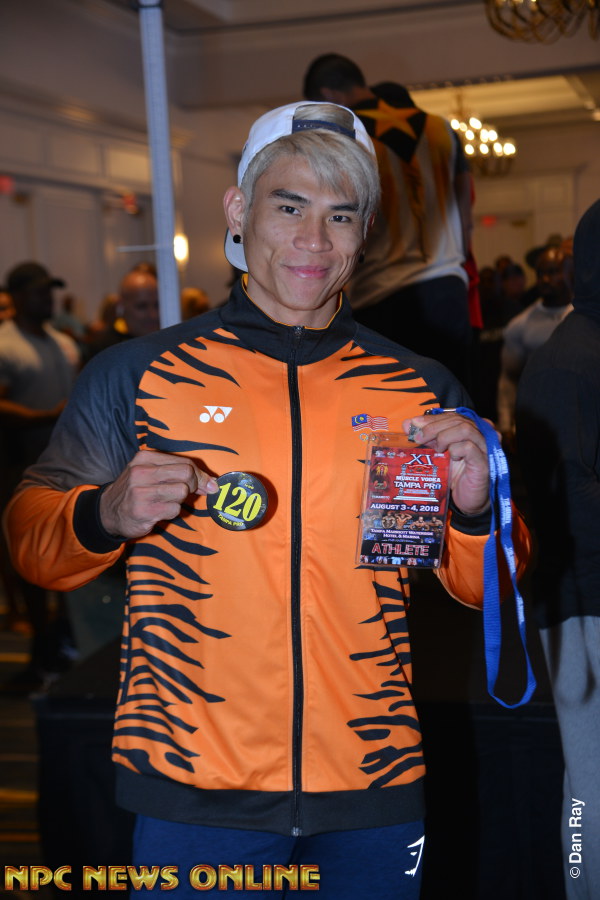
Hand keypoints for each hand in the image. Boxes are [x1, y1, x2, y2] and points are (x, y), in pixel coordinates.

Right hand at [99, 450, 217, 538]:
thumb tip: (213, 483)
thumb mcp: (151, 474)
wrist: (108, 513)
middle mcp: (141, 472)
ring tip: (166, 501)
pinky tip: (158, 511)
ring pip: (182, 492)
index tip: (207, 484)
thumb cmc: (135, 491)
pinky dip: (171, 512)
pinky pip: (174, 510)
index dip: (200, 475)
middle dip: (194, 485)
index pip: (184, 462)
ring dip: (179, 500)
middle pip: (187, 474)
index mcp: (144, 458)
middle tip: (187, 493)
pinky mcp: (144, 510)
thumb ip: (179, 474)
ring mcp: (141, 491)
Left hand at [402, 411, 489, 515]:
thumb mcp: (438, 453)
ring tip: (436, 448)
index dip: (431, 419)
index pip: (451, 416)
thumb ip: (426, 438)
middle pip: (457, 420)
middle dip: (433, 427)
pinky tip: (451, 457)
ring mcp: (484, 448)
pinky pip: (469, 447)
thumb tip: (407, 424)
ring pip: (465, 429)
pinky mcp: (483, 463)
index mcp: (470, 430)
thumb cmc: (455, 476)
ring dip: (444, 436)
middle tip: (418, 437)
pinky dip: (456, 449)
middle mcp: (480, 435)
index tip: (413, 424)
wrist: (467, 501)